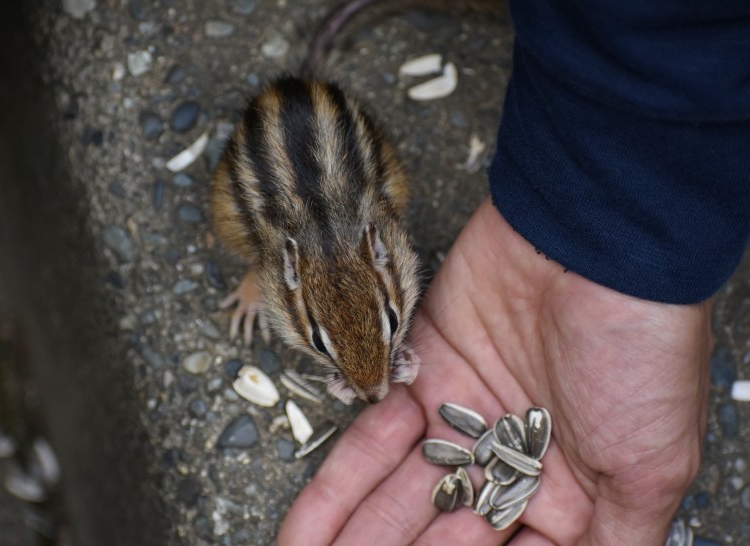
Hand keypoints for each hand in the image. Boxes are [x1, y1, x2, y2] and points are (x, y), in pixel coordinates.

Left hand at [278, 200, 711, 544]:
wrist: (591, 245)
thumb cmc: (636, 347)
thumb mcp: (650, 467)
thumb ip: (612, 538)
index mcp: (560, 486)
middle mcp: (504, 452)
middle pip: (437, 526)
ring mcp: (459, 411)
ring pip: (396, 487)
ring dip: (355, 529)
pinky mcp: (419, 366)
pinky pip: (372, 430)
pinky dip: (343, 475)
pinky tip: (315, 518)